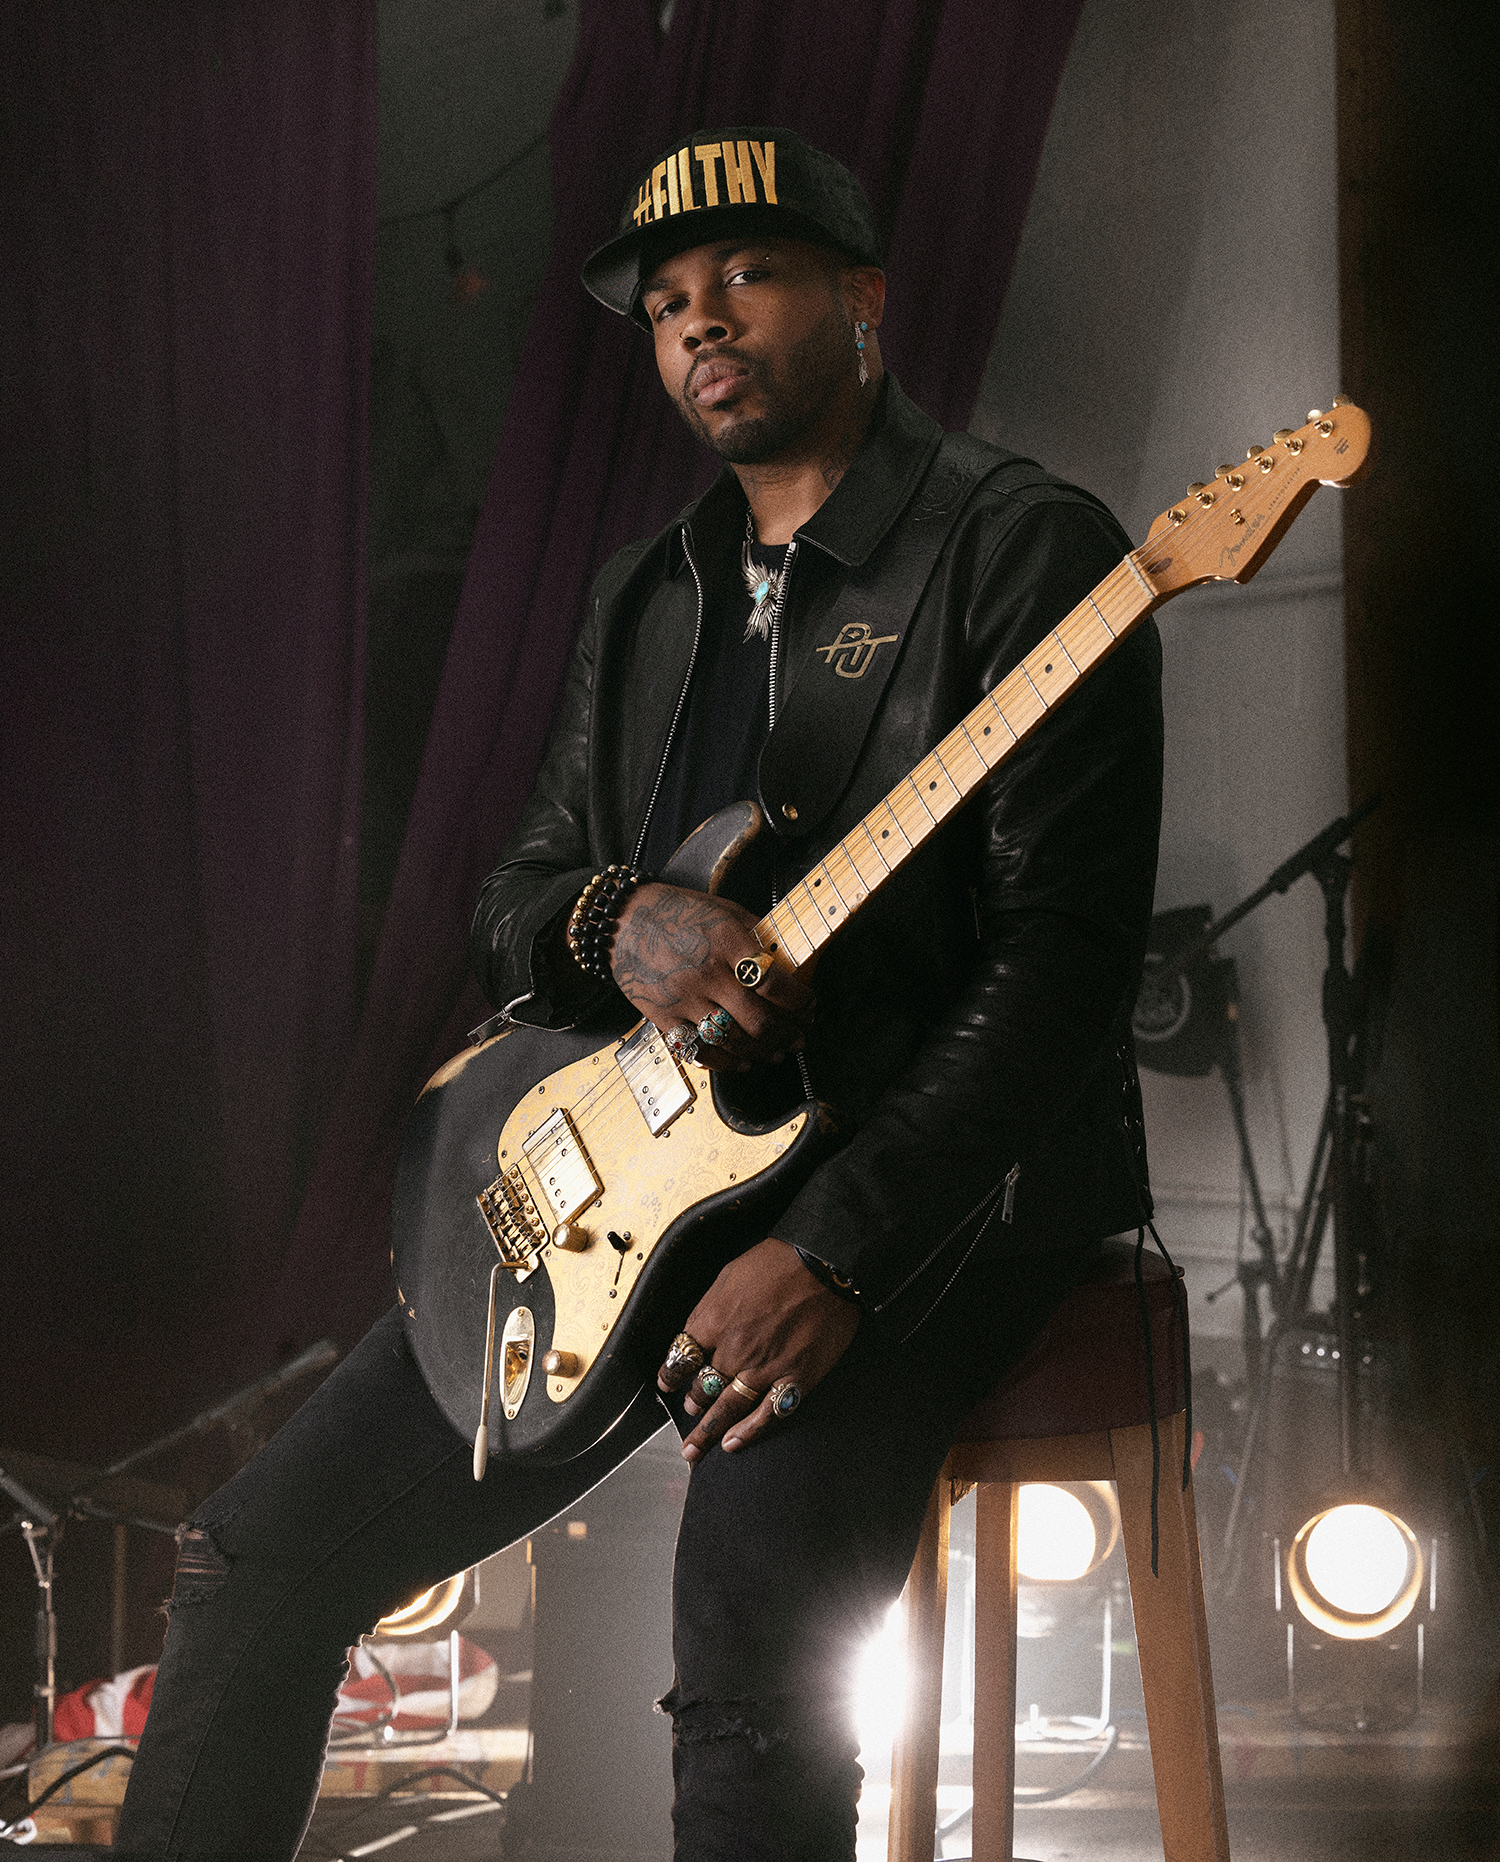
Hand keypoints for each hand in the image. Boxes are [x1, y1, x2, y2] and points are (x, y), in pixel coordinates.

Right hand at [610, 882, 814, 1070]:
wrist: (622, 922)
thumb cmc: (677, 912)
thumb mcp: (724, 911)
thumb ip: (757, 936)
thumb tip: (792, 962)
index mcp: (726, 941)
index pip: (774, 981)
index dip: (800, 1001)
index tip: (809, 1006)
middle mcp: (706, 972)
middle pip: (757, 1020)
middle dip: (786, 1035)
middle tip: (798, 1038)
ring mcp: (683, 998)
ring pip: (732, 1041)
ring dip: (761, 1053)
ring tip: (775, 1052)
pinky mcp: (663, 1017)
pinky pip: (699, 1050)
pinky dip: (725, 1063)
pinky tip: (741, 1062)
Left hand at [657, 1239, 858, 1459]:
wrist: (824, 1263)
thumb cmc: (779, 1262)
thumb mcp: (730, 1275)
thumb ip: (712, 1308)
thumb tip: (701, 1329)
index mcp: (714, 1320)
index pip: (681, 1358)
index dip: (670, 1375)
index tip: (667, 1384)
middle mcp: (734, 1348)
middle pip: (702, 1386)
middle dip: (692, 1402)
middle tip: (689, 1411)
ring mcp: (764, 1366)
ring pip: (727, 1408)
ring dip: (708, 1430)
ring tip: (696, 1447)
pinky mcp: (795, 1377)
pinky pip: (766, 1413)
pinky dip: (747, 1432)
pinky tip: (733, 1443)